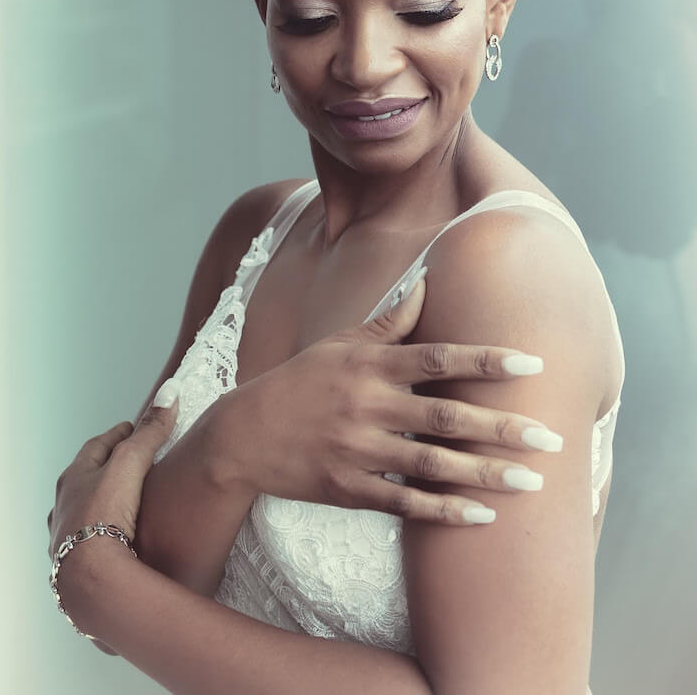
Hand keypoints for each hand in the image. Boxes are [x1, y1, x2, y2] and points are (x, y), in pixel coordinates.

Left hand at [47, 394, 178, 649]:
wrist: (90, 578)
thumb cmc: (106, 515)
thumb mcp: (131, 464)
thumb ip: (150, 431)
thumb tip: (169, 390)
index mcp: (74, 478)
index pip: (97, 446)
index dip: (118, 434)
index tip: (132, 427)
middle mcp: (64, 506)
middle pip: (87, 479)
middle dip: (107, 468)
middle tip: (130, 460)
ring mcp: (67, 538)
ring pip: (84, 511)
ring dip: (101, 503)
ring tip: (123, 501)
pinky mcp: (76, 566)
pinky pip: (90, 541)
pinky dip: (103, 533)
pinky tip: (117, 541)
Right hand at [207, 278, 562, 524]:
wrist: (245, 434)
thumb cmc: (302, 380)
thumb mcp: (341, 342)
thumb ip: (391, 320)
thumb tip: (428, 281)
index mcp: (370, 364)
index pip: (438, 357)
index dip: (486, 360)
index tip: (533, 363)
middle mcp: (368, 404)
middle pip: (446, 415)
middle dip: (502, 427)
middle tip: (551, 438)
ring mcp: (358, 450)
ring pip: (432, 464)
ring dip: (485, 475)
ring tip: (531, 482)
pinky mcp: (349, 489)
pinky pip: (405, 503)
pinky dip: (444, 512)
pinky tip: (483, 516)